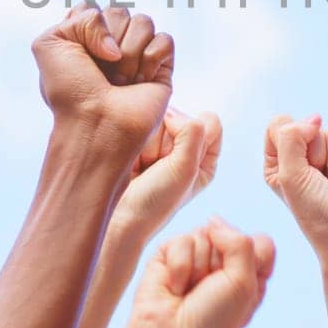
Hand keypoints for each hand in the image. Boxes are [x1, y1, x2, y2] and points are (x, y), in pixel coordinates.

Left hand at [33, 4, 174, 155]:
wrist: (95, 125)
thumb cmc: (70, 91)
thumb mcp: (50, 42)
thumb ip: (80, 16)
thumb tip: (118, 41)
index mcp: (82, 37)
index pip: (91, 7)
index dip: (86, 27)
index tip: (79, 54)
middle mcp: (111, 43)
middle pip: (120, 10)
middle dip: (108, 40)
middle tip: (102, 72)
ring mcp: (137, 54)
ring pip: (144, 23)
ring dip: (129, 55)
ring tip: (120, 81)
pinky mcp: (162, 67)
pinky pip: (164, 40)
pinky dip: (150, 60)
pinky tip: (141, 81)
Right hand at [112, 109, 222, 239]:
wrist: (117, 216)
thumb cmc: (155, 202)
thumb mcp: (186, 169)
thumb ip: (192, 132)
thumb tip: (171, 111)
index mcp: (206, 157)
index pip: (210, 121)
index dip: (193, 134)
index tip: (178, 160)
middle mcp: (186, 148)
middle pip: (182, 117)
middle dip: (167, 142)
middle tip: (156, 167)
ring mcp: (160, 144)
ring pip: (159, 119)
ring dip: (148, 144)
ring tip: (142, 166)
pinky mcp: (138, 141)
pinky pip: (138, 123)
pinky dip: (134, 141)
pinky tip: (132, 161)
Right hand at [125, 218, 274, 327]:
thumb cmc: (210, 320)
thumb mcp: (243, 284)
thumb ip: (241, 243)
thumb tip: (213, 220)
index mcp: (249, 275)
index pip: (262, 243)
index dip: (251, 257)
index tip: (238, 284)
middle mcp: (224, 264)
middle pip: (232, 233)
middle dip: (221, 263)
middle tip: (208, 289)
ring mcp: (196, 256)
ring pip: (206, 233)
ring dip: (199, 267)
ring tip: (188, 290)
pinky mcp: (169, 253)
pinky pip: (182, 239)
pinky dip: (179, 266)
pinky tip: (174, 287)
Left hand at [263, 115, 327, 257]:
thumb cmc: (316, 213)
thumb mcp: (289, 175)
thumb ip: (291, 136)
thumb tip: (315, 118)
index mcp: (279, 161)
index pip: (280, 124)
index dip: (293, 141)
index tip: (299, 170)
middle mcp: (305, 156)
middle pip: (311, 126)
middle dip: (318, 156)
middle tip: (321, 184)